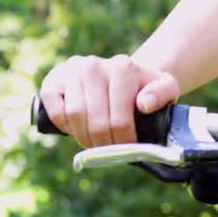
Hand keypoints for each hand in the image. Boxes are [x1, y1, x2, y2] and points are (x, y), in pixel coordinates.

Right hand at [38, 54, 179, 147]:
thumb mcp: (164, 87)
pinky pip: (55, 111)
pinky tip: (75, 128)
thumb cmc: (143, 87)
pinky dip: (64, 126)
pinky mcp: (53, 80)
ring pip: (75, 117)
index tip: (127, 148)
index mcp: (122, 67)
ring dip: (84, 138)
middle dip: (104, 144)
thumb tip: (143, 104)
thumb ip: (163, 93)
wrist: (118, 74)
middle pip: (96, 122)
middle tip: (110, 150)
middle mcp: (94, 65)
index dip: (123, 143)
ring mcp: (71, 71)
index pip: (119, 120)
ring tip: (94, 142)